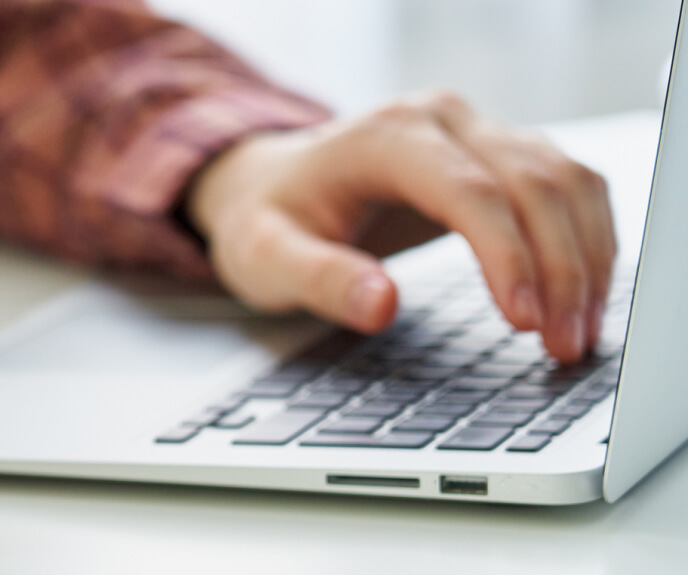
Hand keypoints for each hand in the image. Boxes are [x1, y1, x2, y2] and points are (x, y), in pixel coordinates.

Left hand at [187, 92, 613, 362]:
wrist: (270, 185)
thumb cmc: (266, 221)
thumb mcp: (266, 258)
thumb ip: (318, 280)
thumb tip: (380, 305)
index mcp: (385, 136)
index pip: (469, 190)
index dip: (507, 255)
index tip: (524, 321)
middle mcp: (440, 120)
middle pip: (533, 183)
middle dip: (561, 269)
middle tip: (564, 346)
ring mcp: (477, 131)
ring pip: (566, 182)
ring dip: (588, 258)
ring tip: (579, 334)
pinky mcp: (501, 154)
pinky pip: (569, 188)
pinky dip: (588, 241)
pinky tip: (585, 297)